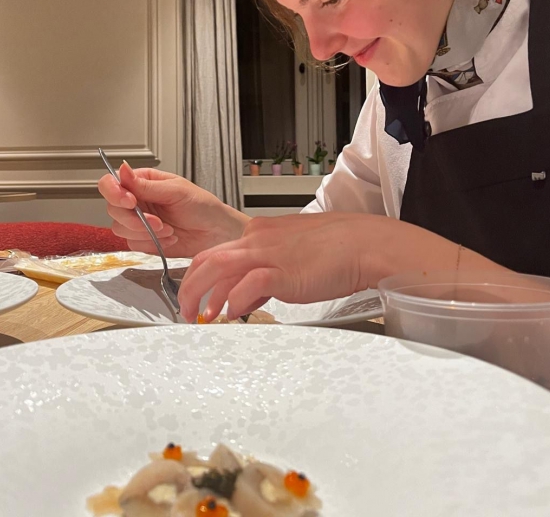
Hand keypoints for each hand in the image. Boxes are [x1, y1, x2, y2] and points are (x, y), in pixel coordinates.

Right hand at [98, 163, 248, 258]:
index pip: (111, 183)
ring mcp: (138, 221)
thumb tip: (123, 170)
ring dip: (144, 232)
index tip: (130, 201)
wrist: (216, 233)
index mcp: (143, 182)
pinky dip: (151, 243)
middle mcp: (137, 201)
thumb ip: (146, 185)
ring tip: (168, 229)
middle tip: (156, 221)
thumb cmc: (203, 206)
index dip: (114, 193)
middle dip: (134, 218)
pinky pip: (132, 244)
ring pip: (119, 228)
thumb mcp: (176, 190)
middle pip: (113, 208)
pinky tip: (169, 238)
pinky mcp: (143, 240)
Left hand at [178, 211, 389, 321]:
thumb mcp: (291, 254)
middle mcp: (258, 239)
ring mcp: (270, 253)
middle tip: (186, 311)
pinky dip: (235, 299)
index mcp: (259, 233)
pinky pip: (248, 284)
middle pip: (208, 259)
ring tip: (201, 316)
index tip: (195, 296)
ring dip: (203, 295)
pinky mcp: (283, 271)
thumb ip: (267, 271)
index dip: (198, 276)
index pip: (215, 252)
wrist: (363, 243)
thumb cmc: (336, 249)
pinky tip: (233, 313)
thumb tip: (248, 294)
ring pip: (219, 267)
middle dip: (189, 287)